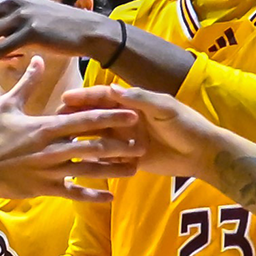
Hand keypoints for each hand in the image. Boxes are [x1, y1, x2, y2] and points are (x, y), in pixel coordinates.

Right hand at [0, 57, 139, 201]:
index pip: (84, 120)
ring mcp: (51, 171)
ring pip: (89, 171)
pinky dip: (92, 196)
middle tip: (143, 142)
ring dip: (113, 169)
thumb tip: (38, 57)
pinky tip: (110, 197)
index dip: (109, 116)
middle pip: (93, 145)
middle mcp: (52, 149)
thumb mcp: (7, 105)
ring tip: (135, 168)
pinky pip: (74, 194)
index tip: (131, 112)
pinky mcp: (46, 189)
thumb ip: (27, 83)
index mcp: (46, 127)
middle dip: (120, 143)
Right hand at [58, 84, 218, 178]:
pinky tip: (78, 166)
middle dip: (74, 119)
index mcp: (131, 103)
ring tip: (60, 147)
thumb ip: (140, 99)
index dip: (83, 98)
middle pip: (94, 118)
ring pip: (97, 139)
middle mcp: (124, 120)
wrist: (203, 153)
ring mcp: (125, 140)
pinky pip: (108, 160)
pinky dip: (95, 162)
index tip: (64, 99)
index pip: (102, 97)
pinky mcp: (129, 159)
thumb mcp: (165, 108)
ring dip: (80, 141)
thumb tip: (113, 90)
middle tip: (53, 124)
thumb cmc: (186, 124)